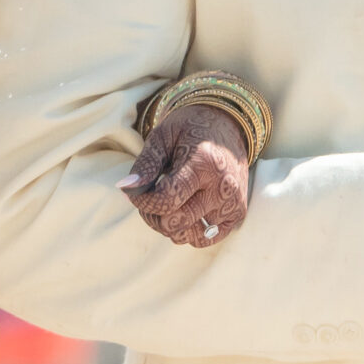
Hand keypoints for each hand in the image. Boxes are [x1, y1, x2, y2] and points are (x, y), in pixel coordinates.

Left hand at [118, 103, 250, 246]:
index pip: (166, 199)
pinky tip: (183, 210)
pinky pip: (205, 239)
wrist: (227, 125)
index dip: (142, 201)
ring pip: (188, 235)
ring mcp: (233, 204)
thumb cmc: (189, 129)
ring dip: (168, 225)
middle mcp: (222, 188)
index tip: (134, 190)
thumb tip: (126, 188)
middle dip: (152, 214)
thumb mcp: (162, 136)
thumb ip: (145, 163)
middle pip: (175, 222)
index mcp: (204, 164)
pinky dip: (188, 230)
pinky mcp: (237, 215)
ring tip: (166, 204)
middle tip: (150, 196)